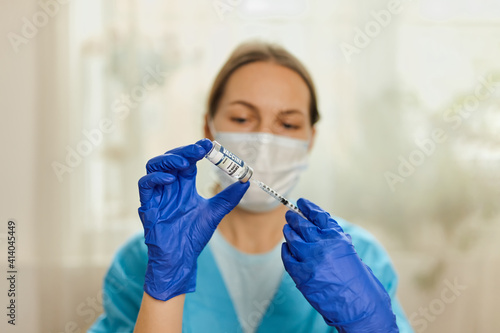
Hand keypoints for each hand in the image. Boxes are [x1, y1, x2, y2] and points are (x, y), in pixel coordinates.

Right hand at [138, 139, 248, 300]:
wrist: (181, 258)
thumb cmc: (193, 236)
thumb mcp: (214, 213)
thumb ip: (228, 198)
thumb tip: (246, 182)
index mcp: (184, 187)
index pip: (188, 162)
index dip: (195, 151)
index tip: (209, 145)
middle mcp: (170, 187)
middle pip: (171, 159)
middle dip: (184, 151)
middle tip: (199, 149)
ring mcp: (158, 195)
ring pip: (154, 166)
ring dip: (169, 160)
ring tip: (185, 163)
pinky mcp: (147, 205)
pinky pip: (145, 184)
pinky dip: (156, 178)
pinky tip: (171, 179)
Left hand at [281, 199, 397, 332]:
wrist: (360, 306)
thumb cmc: (359, 282)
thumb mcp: (349, 253)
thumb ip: (333, 240)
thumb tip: (318, 230)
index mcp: (337, 238)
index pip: (318, 215)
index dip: (308, 207)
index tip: (301, 202)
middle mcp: (323, 245)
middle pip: (302, 225)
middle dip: (294, 218)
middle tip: (289, 214)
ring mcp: (310, 260)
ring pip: (293, 239)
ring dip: (289, 232)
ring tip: (287, 228)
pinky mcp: (301, 275)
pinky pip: (288, 258)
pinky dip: (286, 251)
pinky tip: (286, 248)